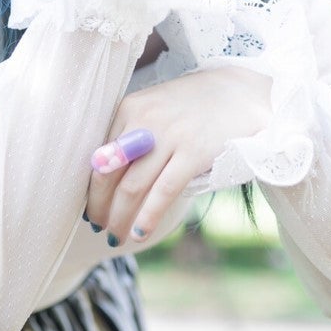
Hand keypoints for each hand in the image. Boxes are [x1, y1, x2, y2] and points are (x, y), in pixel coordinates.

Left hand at [86, 66, 271, 246]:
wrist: (240, 93)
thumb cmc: (193, 106)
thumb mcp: (155, 110)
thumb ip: (130, 135)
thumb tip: (103, 176)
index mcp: (129, 108)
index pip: (98, 157)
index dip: (91, 188)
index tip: (90, 208)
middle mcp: (144, 120)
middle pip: (110, 174)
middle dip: (101, 207)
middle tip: (99, 227)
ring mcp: (169, 136)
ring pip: (133, 187)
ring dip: (120, 218)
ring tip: (117, 236)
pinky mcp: (193, 153)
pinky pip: (164, 192)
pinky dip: (148, 216)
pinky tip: (140, 234)